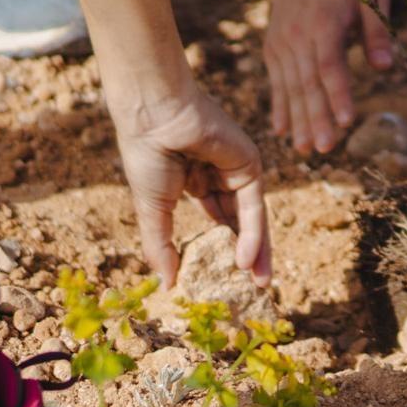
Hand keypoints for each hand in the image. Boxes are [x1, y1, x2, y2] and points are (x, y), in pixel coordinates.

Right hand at [113, 87, 269, 287]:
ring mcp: (235, 169)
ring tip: (259, 285)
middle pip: (238, 222)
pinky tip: (246, 260)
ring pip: (250, 218)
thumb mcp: (152, 209)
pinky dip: (251, 234)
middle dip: (246, 256)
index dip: (220, 249)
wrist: (155, 116)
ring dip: (257, 251)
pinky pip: (252, 206)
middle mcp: (218, 175)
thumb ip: (161, 246)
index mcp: (192, 181)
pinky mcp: (249, 164)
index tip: (223, 280)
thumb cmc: (146, 156)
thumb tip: (166, 284)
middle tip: (254, 290)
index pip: (215, 220)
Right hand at [264, 0, 393, 155]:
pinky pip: (276, 82)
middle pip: (307, 84)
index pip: (331, 66)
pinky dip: (279, 107)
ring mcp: (282, 44)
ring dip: (297, 120)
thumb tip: (386, 66)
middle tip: (323, 149)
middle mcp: (299, 37)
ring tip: (304, 149)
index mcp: (325, 25)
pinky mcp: (274, 48)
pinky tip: (282, 132)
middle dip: (315, 118)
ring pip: (290, 87)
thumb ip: (378, 32)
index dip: (338, 95)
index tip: (346, 122)